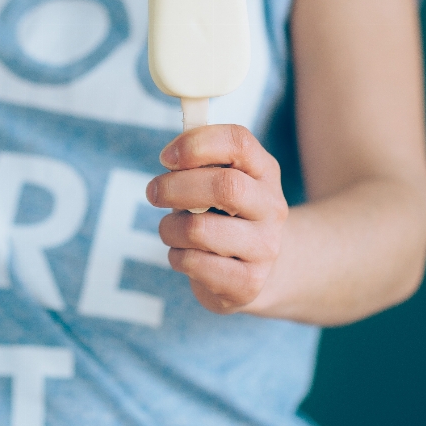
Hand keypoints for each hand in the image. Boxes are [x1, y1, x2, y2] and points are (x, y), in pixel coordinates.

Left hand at [146, 125, 288, 313]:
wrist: (256, 270)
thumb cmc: (225, 215)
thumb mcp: (220, 181)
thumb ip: (199, 164)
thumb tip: (171, 159)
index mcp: (264, 170)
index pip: (238, 142)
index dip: (196, 144)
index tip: (166, 157)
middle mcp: (272, 206)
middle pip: (225, 186)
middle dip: (176, 187)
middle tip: (153, 192)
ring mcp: (265, 247)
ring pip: (200, 230)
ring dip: (170, 228)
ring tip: (171, 229)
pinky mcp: (249, 282)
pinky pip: (194, 263)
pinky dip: (176, 257)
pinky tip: (184, 255)